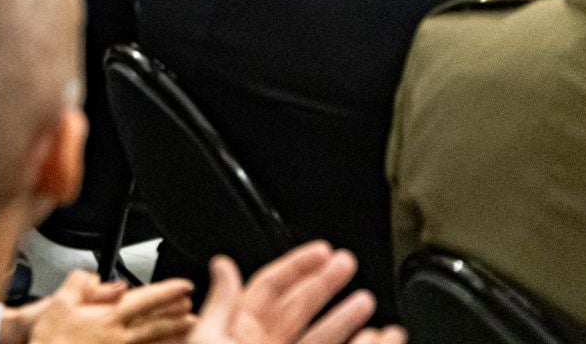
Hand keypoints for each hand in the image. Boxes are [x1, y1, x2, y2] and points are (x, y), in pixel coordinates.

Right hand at [19, 271, 194, 343]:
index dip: (167, 292)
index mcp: (109, 319)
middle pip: (156, 323)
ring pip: (154, 341)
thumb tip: (92, 275)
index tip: (184, 286)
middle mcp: (120, 338)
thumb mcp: (58, 304)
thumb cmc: (52, 341)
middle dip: (176, 313)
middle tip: (193, 306)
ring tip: (190, 327)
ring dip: (173, 333)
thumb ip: (78, 284)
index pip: (145, 301)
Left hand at [189, 245, 402, 343]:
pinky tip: (378, 337)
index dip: (295, 267)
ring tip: (366, 300)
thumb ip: (221, 304)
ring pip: (323, 338)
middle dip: (325, 285)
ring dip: (347, 319)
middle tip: (348, 263)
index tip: (321, 251)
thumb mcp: (207, 342)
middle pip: (301, 309)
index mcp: (237, 333)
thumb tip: (222, 263)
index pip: (269, 289)